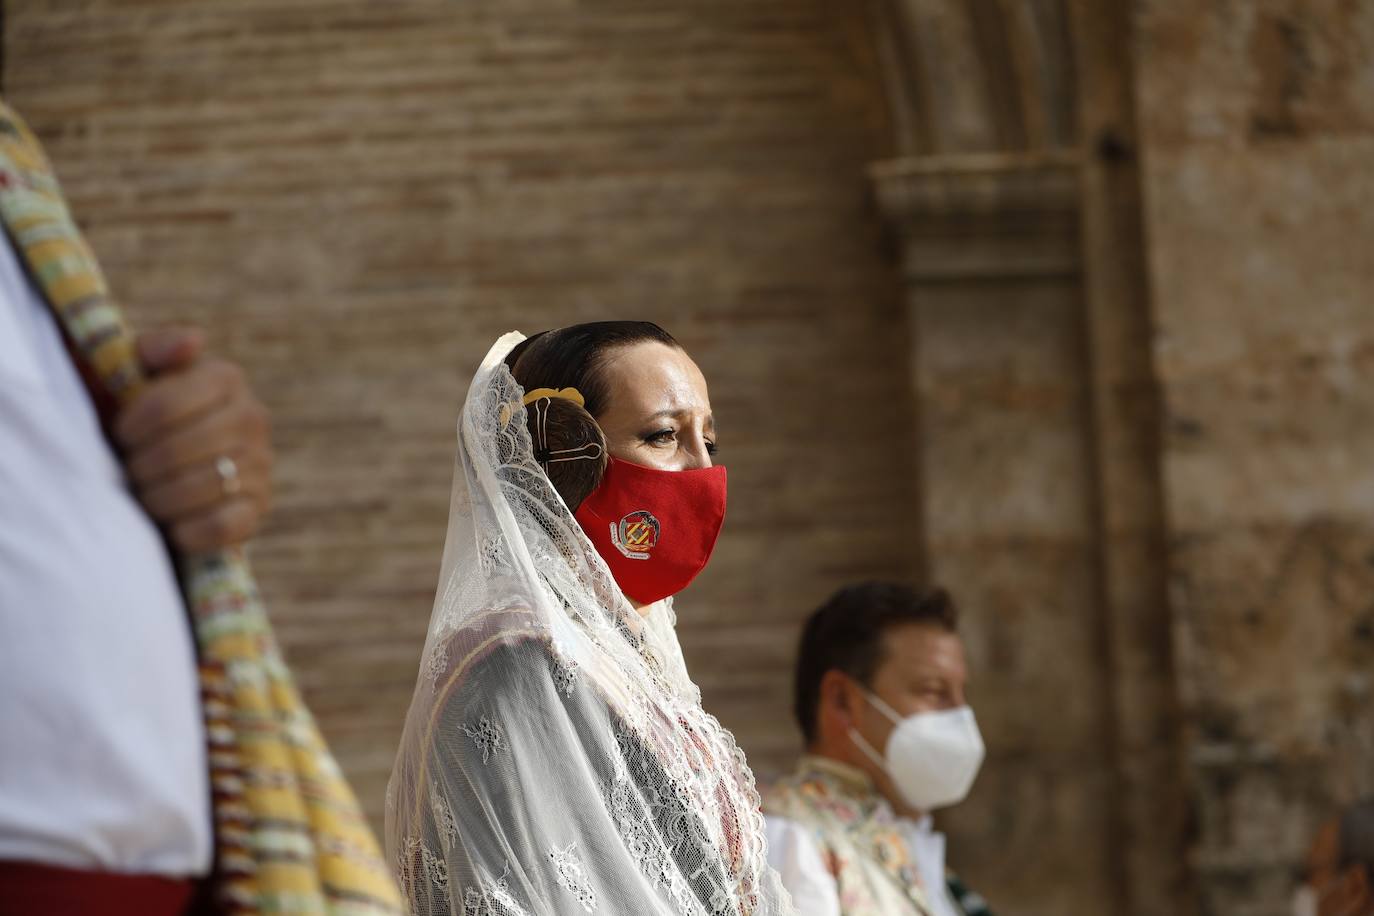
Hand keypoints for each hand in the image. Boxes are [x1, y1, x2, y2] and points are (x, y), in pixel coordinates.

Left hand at [114, 327, 273, 552]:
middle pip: (180, 449)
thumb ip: (154, 349)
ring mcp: (261, 465)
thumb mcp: (133, 371)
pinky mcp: (257, 509)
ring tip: (145, 494)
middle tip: (129, 469)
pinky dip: (187, 529)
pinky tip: (170, 523)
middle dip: (142, 465)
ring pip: (201, 487)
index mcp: (225, 377)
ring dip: (158, 498)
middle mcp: (253, 417)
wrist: (159, 466)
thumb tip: (193, 341)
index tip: (120, 434)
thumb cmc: (138, 415)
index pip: (166, 405)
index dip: (131, 427)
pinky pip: (222, 525)